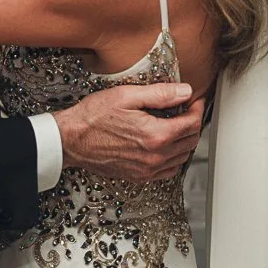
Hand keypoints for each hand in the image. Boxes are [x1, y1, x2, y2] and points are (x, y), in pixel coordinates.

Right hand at [54, 83, 205, 183]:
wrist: (70, 140)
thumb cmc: (93, 117)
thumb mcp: (127, 96)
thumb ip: (160, 94)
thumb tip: (185, 91)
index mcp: (155, 135)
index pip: (191, 123)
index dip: (196, 108)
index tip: (193, 99)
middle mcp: (155, 156)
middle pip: (190, 141)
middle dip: (193, 123)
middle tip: (187, 109)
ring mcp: (147, 170)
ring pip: (182, 157)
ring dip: (185, 141)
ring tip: (177, 125)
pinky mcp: (139, 177)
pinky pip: (169, 171)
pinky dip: (174, 158)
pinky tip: (166, 145)